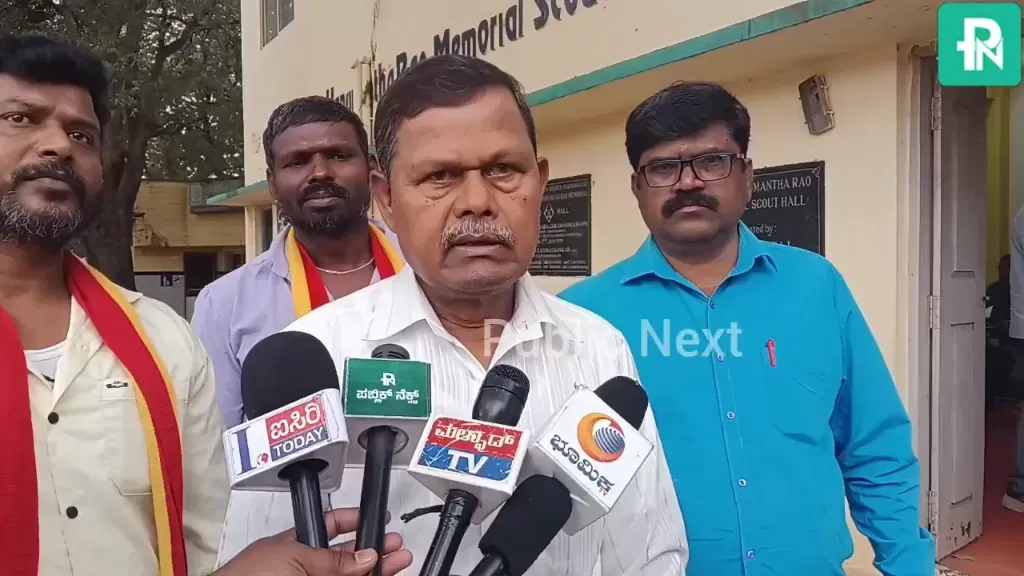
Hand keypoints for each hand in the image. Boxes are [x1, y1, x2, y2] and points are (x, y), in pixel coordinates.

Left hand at [214, 508, 412, 575]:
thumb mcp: (293, 558)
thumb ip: (331, 559)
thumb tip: (365, 555)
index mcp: (294, 546)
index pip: (330, 527)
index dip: (355, 521)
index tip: (377, 519)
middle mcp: (303, 568)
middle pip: (346, 557)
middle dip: (374, 549)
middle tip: (396, 547)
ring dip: (377, 569)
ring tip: (399, 563)